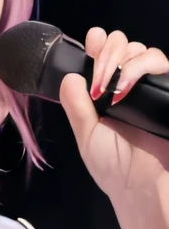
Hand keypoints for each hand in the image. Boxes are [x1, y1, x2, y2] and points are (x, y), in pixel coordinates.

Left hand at [58, 27, 168, 228]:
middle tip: (96, 79)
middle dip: (106, 52)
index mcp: (109, 92)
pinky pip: (159, 62)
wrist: (140, 187)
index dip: (98, 43)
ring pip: (141, 49)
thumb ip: (76, 107)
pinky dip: (137, 68)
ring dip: (119, 60)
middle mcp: (132, 85)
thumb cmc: (114, 167)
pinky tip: (122, 88)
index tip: (90, 41)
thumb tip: (69, 77)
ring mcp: (151, 86)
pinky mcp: (166, 90)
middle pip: (123, 45)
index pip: (106, 55)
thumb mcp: (86, 135)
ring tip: (105, 88)